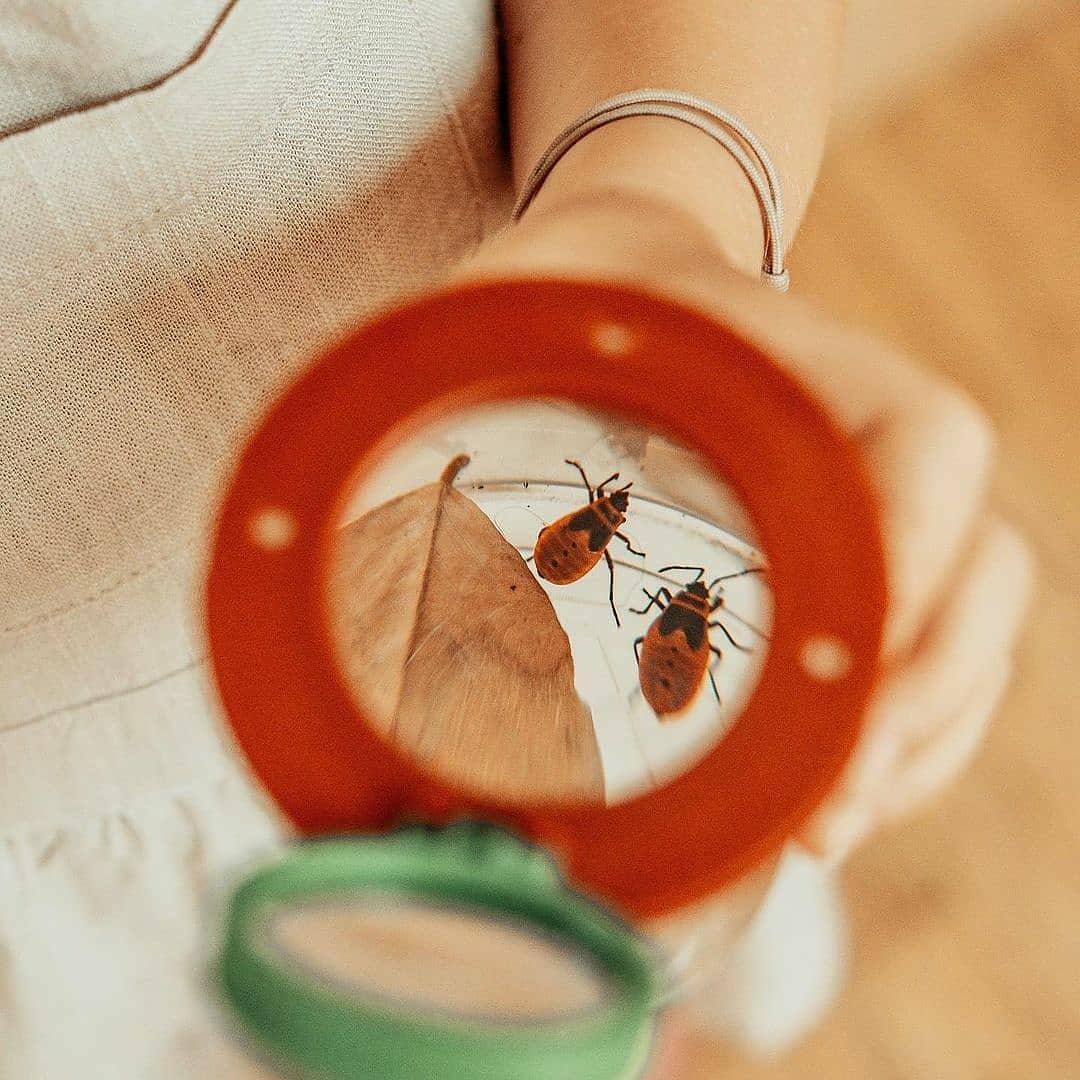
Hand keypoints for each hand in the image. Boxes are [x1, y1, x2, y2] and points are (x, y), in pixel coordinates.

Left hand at [455, 189, 1034, 863]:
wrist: (636, 269)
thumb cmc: (577, 287)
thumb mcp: (512, 294)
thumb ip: (449, 351)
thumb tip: (323, 497)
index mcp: (806, 363)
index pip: (925, 445)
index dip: (917, 555)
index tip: (850, 671)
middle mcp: (867, 437)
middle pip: (974, 570)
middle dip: (918, 704)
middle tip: (825, 815)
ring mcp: (875, 504)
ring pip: (968, 630)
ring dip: (917, 745)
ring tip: (826, 829)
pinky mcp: (859, 558)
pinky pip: (931, 656)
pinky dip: (906, 739)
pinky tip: (837, 797)